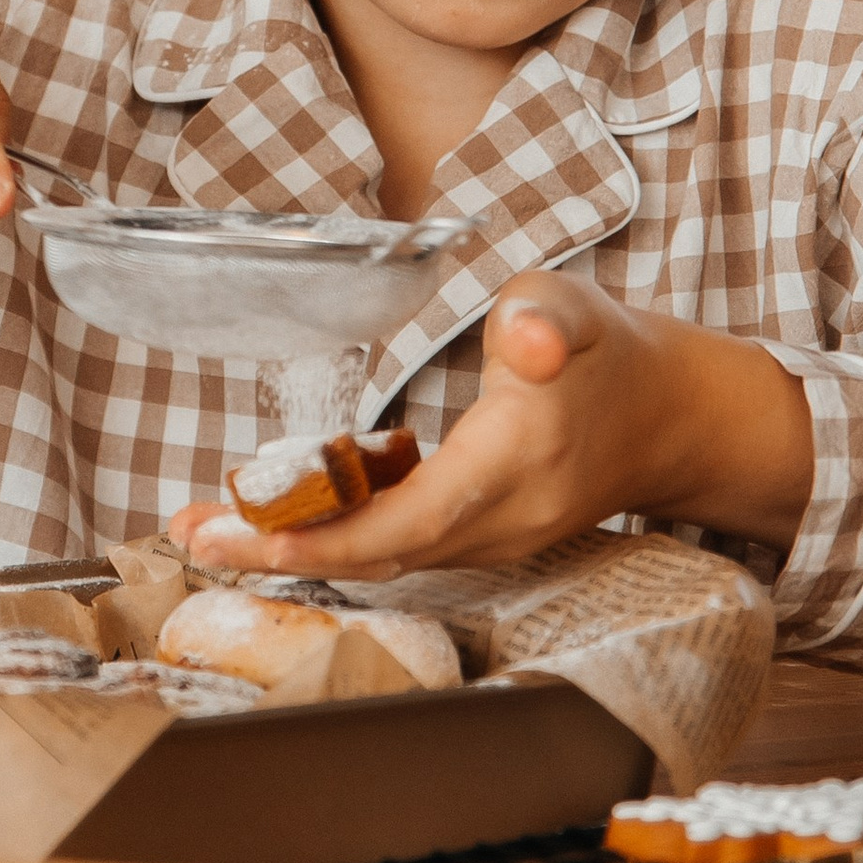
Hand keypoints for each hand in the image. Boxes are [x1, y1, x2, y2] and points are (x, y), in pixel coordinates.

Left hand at [177, 275, 813, 579]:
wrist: (671, 414)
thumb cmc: (608, 352)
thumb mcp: (573, 308)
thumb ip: (544, 320)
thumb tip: (527, 340)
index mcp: (510, 468)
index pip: (404, 522)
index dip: (320, 539)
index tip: (243, 536)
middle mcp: (499, 524)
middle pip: (378, 555)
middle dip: (279, 552)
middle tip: (191, 532)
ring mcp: (493, 540)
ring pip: (385, 555)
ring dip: (298, 544)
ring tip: (210, 521)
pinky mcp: (483, 536)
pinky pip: (402, 543)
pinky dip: (338, 531)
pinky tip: (282, 507)